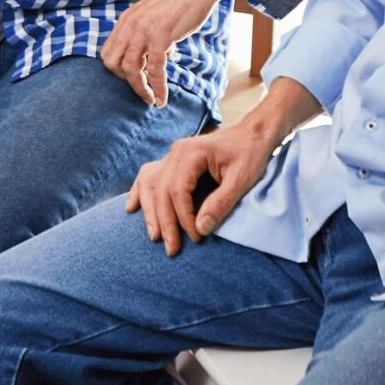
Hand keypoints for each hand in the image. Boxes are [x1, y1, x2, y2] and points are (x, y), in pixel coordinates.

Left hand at [100, 0, 229, 107]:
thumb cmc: (181, 1)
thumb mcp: (154, 14)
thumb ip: (147, 31)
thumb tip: (153, 54)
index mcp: (126, 20)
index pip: (108, 52)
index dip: (117, 70)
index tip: (133, 78)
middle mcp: (130, 25)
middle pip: (112, 63)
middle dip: (124, 81)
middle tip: (142, 88)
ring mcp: (144, 30)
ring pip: (131, 69)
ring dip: (140, 90)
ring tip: (151, 100)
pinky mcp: (161, 36)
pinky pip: (154, 69)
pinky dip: (158, 88)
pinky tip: (162, 98)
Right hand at [123, 119, 279, 255]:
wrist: (252, 135)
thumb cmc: (250, 154)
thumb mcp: (241, 180)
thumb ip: (220, 203)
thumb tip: (201, 228)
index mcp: (191, 152)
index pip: (177, 190)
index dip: (183, 217)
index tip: (196, 237)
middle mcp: (176, 151)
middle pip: (161, 190)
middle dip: (165, 222)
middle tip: (171, 249)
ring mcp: (172, 155)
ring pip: (150, 185)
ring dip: (150, 212)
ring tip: (155, 236)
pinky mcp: (173, 161)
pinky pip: (149, 176)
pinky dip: (139, 193)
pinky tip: (131, 208)